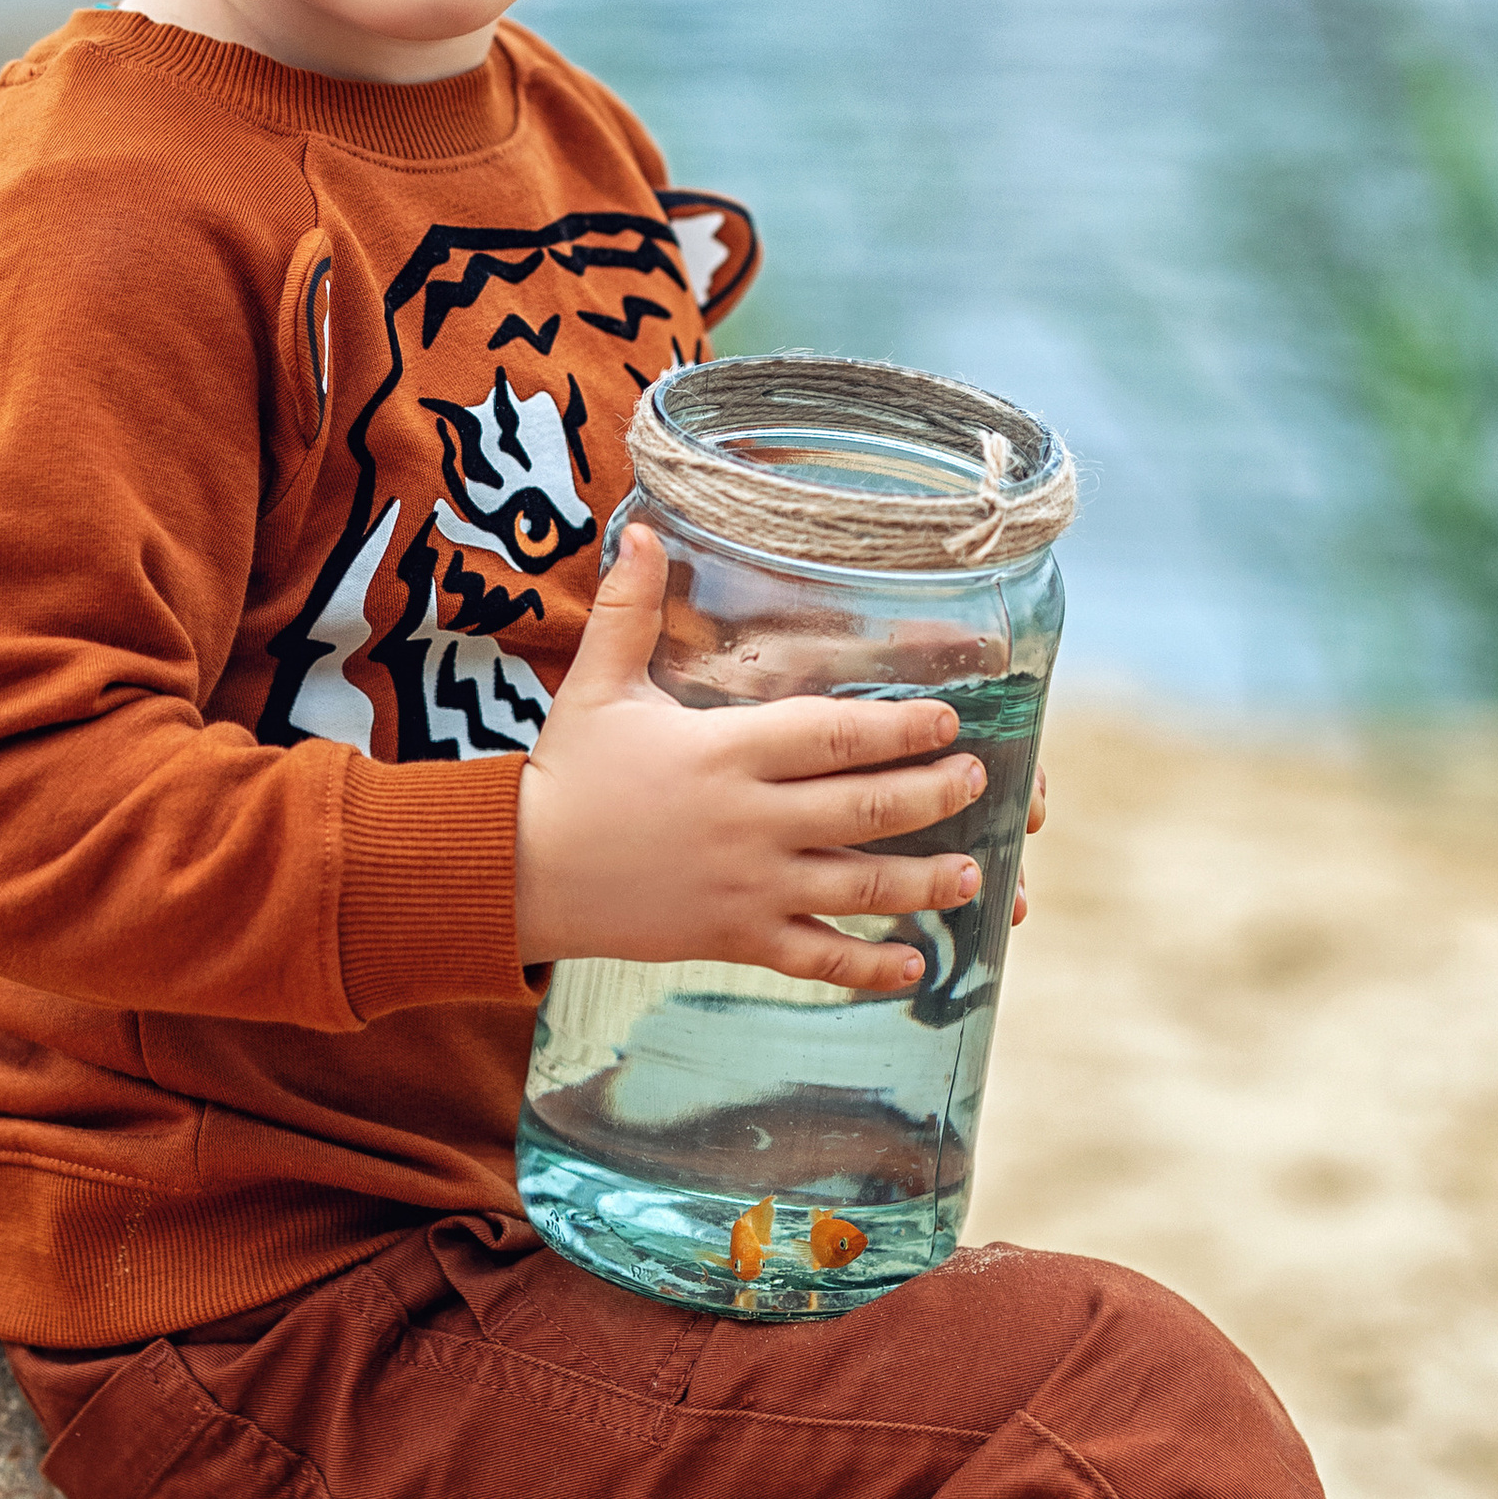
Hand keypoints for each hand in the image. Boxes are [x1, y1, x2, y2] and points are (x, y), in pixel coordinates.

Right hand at [513, 523, 991, 991]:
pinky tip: (913, 966)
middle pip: (865, 809)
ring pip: (856, 888)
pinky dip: (868, 968)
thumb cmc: (566, 772)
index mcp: (726, 751)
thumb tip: (641, 530)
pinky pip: (814, 958)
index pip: (833, 734)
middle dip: (932, 795)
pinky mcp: (733, 938)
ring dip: (924, 883)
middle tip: (978, 781)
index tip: (946, 720)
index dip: (899, 727)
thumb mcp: (597, 684)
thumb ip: (630, 610)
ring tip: (975, 874)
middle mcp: (749, 820)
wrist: (519, 870)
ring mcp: (746, 886)